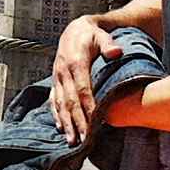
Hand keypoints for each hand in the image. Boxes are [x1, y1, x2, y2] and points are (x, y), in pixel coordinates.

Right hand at [50, 15, 118, 144]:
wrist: (74, 29)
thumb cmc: (91, 35)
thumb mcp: (101, 35)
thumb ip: (109, 44)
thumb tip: (117, 52)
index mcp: (75, 62)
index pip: (82, 89)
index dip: (88, 106)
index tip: (94, 123)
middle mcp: (63, 71)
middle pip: (70, 101)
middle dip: (77, 122)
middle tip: (84, 140)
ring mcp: (57, 77)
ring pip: (60, 104)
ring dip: (66, 123)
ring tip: (72, 141)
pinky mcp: (55, 81)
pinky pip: (53, 100)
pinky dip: (56, 115)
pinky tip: (60, 128)